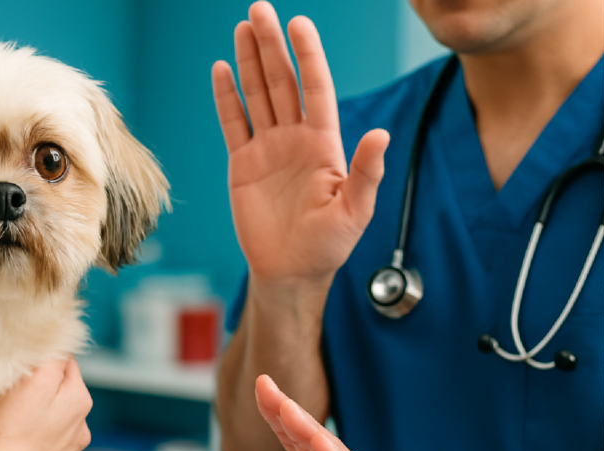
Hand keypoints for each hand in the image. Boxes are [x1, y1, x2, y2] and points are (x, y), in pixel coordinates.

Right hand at [0, 357, 91, 450]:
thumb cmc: (13, 427)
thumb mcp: (33, 379)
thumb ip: (53, 360)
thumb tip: (62, 349)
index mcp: (80, 400)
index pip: (67, 366)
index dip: (45, 364)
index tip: (25, 371)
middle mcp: (83, 429)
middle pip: (65, 398)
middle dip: (46, 394)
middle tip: (17, 399)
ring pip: (60, 427)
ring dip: (45, 423)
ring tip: (18, 428)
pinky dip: (40, 450)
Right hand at [212, 2, 388, 286]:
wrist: (289, 271)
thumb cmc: (328, 246)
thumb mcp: (355, 212)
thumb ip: (366, 173)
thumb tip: (381, 135)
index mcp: (324, 144)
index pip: (315, 88)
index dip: (308, 55)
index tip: (299, 24)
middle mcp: (295, 138)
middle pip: (282, 81)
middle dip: (271, 45)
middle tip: (259, 10)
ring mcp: (268, 148)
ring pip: (257, 95)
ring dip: (250, 61)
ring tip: (242, 28)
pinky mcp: (242, 164)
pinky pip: (233, 124)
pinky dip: (226, 97)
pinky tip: (221, 71)